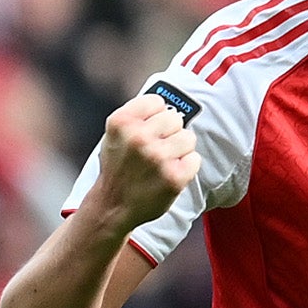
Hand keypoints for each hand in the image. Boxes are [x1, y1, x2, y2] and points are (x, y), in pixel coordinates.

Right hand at [89, 92, 200, 234]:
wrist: (113, 206)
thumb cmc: (118, 167)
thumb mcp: (115, 134)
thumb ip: (138, 115)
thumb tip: (171, 101)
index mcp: (121, 122)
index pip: (157, 102)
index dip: (156, 116)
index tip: (149, 129)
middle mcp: (138, 137)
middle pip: (175, 118)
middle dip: (170, 132)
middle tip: (157, 149)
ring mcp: (158, 157)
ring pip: (188, 137)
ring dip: (180, 149)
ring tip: (164, 162)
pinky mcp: (174, 176)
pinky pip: (195, 159)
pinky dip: (187, 166)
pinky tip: (170, 173)